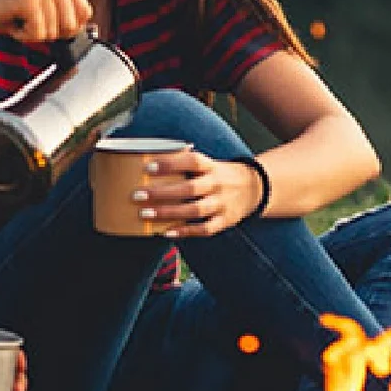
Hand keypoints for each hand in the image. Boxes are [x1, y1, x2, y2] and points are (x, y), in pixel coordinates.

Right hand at [0, 0, 90, 41]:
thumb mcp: (36, 3)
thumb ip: (60, 12)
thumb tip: (87, 30)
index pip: (84, 13)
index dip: (63, 27)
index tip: (40, 20)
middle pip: (71, 26)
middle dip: (46, 31)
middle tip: (23, 18)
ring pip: (53, 32)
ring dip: (31, 33)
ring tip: (13, 15)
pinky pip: (37, 33)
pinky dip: (21, 35)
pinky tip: (8, 18)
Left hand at [133, 150, 264, 236]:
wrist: (254, 188)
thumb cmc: (216, 174)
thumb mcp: (206, 164)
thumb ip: (182, 163)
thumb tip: (144, 158)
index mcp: (211, 166)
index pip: (191, 161)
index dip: (170, 164)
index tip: (147, 167)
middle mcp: (217, 184)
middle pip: (189, 188)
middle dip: (161, 192)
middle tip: (137, 195)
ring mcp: (223, 204)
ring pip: (195, 210)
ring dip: (168, 213)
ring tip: (144, 214)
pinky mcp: (226, 221)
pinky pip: (205, 229)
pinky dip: (185, 232)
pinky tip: (165, 232)